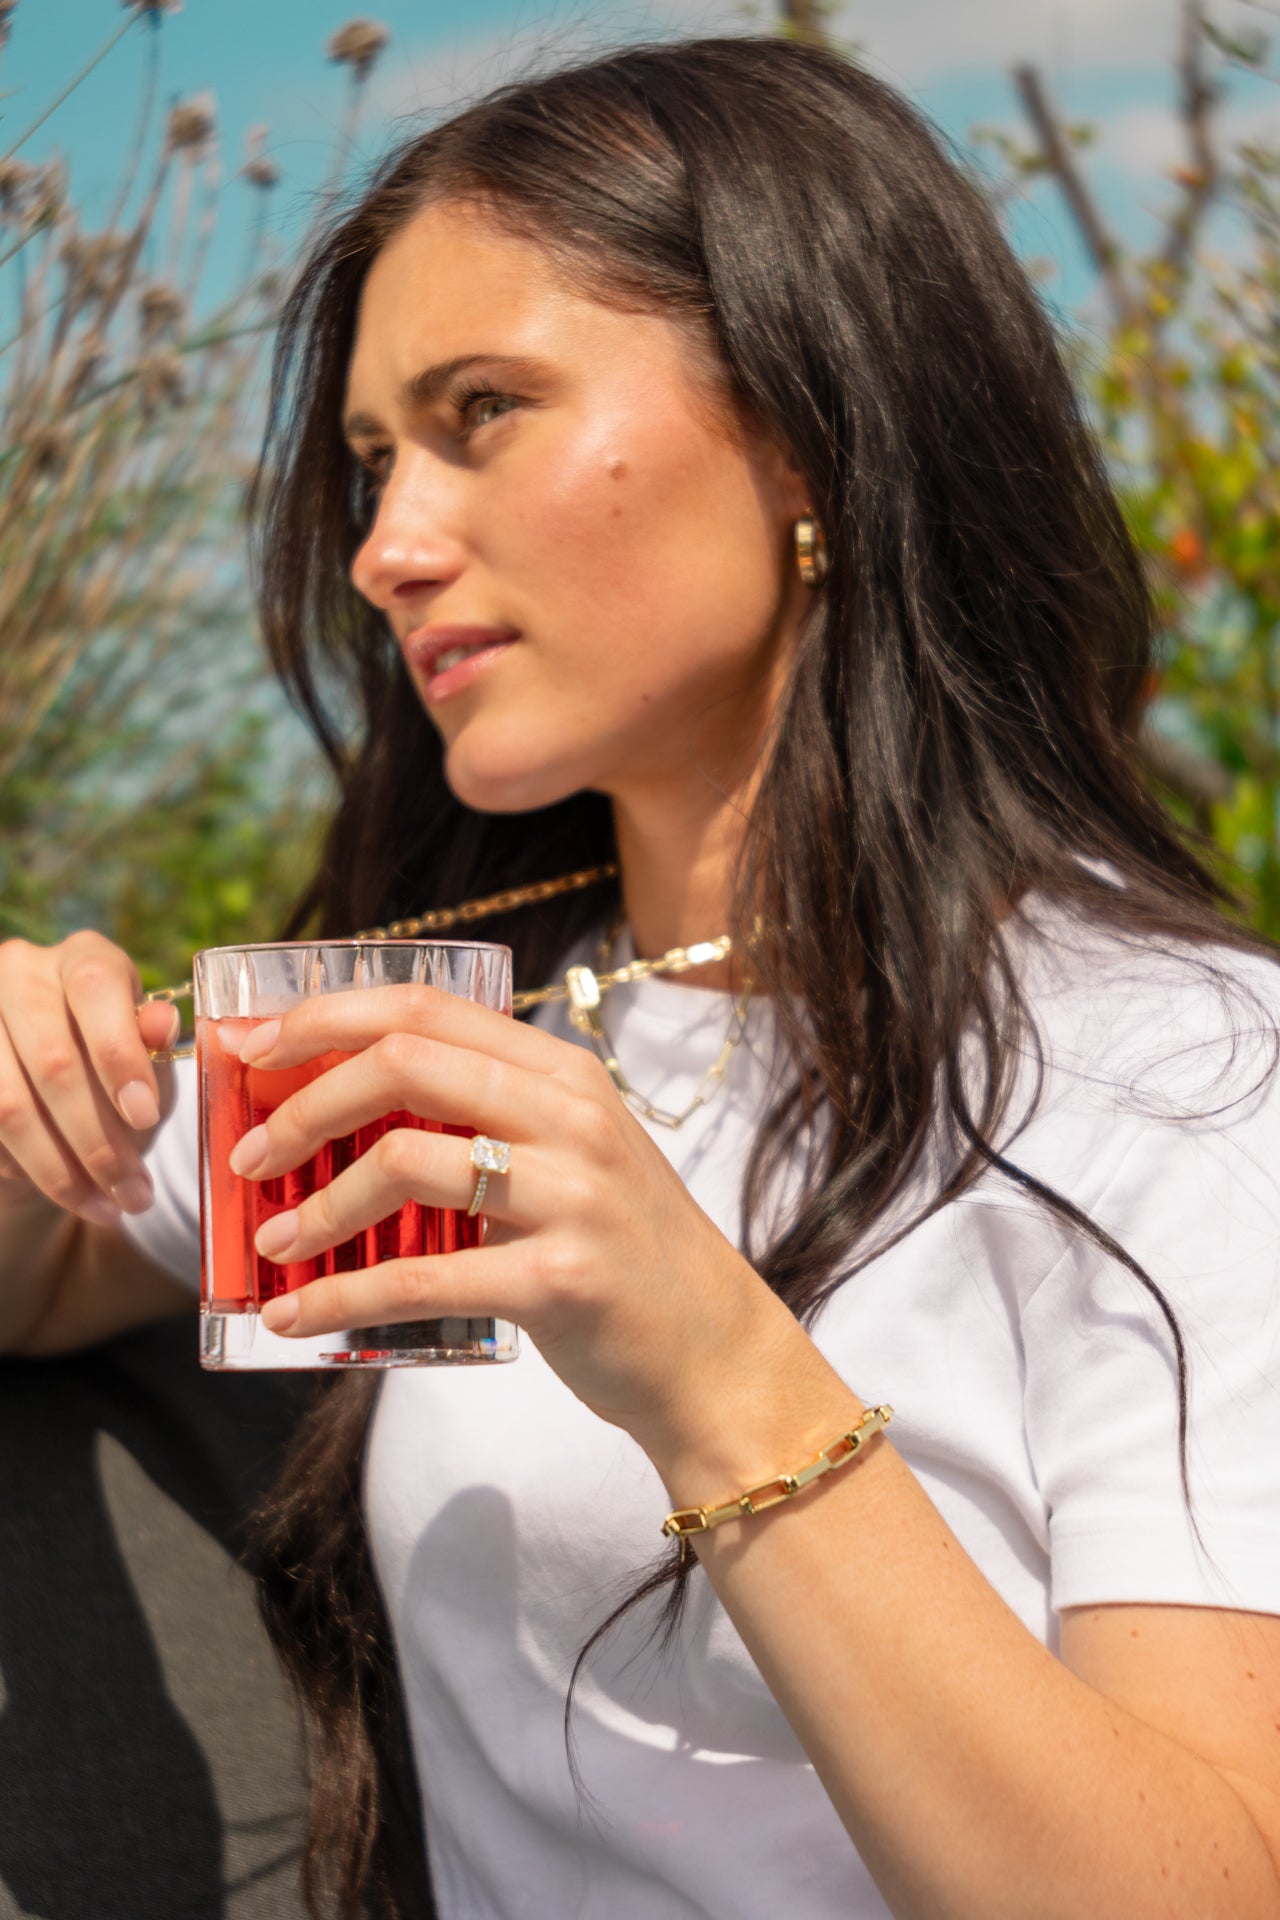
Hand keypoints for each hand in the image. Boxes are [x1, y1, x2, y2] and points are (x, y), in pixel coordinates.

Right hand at [0, 932, 177, 1227]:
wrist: (50, 1100)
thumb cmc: (113, 1075)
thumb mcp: (148, 1062)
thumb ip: (153, 1047)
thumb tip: (160, 1025)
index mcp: (83, 958)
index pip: (96, 987)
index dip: (119, 1054)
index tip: (145, 1117)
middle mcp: (21, 971)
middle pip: (52, 1059)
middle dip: (99, 1141)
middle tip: (135, 1195)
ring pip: (10, 1106)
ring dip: (62, 1172)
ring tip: (107, 1209)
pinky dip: (25, 1170)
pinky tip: (63, 1194)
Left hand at [227, 982, 801, 1451]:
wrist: (716, 1357)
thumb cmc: (624, 1255)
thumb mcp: (572, 1157)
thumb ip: (490, 1119)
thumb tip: (347, 1112)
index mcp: (564, 1073)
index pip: (426, 1008)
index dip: (326, 1018)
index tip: (256, 1049)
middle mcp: (571, 1116)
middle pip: (403, 1063)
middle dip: (304, 1103)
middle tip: (250, 1153)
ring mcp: (570, 1194)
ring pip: (404, 1164)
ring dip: (314, 1208)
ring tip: (271, 1244)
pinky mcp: (559, 1279)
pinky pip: (420, 1279)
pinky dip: (341, 1297)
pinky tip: (296, 1318)